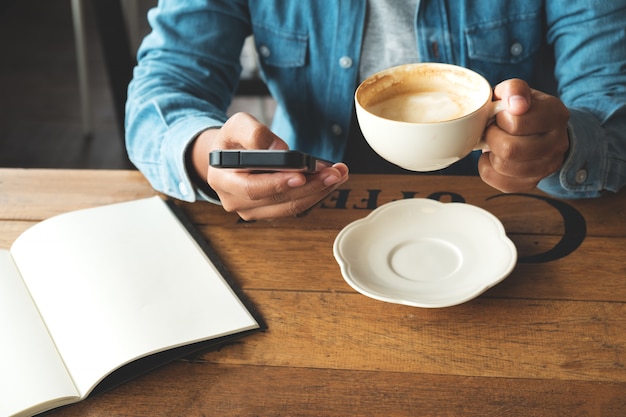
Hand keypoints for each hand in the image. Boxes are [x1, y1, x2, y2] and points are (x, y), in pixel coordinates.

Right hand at [191, 112, 348, 219]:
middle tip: (334, 172)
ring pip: (290, 207)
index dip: (279, 183)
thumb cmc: (233, 141)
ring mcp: (252, 211)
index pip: (253, 188)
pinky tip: (330, 180)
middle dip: (310, 186)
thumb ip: (254, 132)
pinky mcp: (269, 212)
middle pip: (278, 200)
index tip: (302, 174)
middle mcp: (235, 201)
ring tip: (338, 174)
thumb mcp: (236, 126)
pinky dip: (314, 194)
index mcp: (223, 180)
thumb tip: (279, 148)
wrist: (228, 157)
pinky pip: (294, 207)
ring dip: (318, 192)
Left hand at [478, 79, 569, 192]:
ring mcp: (547, 166)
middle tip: (492, 130)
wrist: (538, 129)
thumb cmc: (521, 109)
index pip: (515, 123)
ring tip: (496, 142)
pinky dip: (488, 168)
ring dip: (490, 153)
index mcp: (555, 114)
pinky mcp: (532, 183)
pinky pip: (499, 182)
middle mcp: (557, 143)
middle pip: (510, 149)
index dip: (499, 118)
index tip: (500, 115)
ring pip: (503, 167)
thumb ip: (514, 89)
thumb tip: (515, 104)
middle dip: (492, 138)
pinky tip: (494, 157)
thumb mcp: (517, 91)